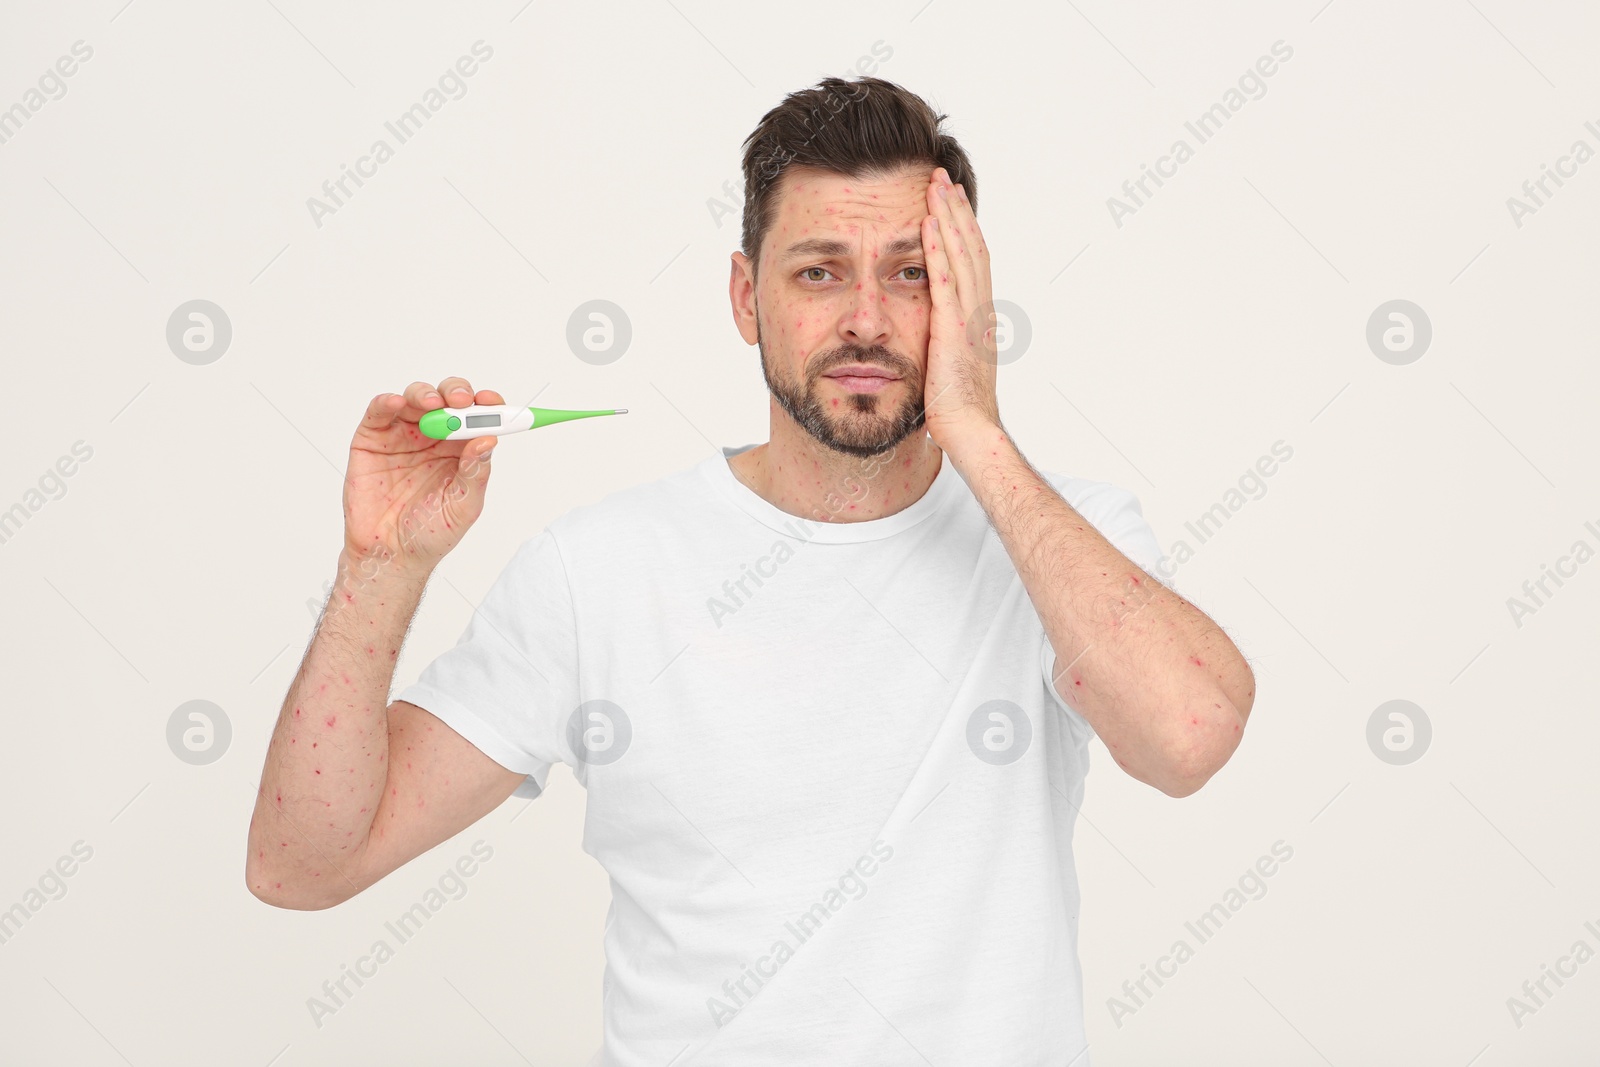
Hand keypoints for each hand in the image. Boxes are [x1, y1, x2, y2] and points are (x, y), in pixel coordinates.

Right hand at [342, 377, 501, 577]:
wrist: (390, 555)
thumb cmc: (429, 533)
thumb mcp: (463, 506)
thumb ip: (475, 473)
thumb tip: (489, 440)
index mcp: (460, 451)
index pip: (477, 418)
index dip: (487, 406)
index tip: (493, 403)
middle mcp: (433, 438)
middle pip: (447, 401)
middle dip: (456, 393)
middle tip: (461, 401)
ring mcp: (402, 436)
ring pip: (414, 399)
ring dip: (425, 394)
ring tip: (433, 405)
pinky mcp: (372, 440)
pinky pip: (378, 413)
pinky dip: (387, 402)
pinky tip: (398, 403)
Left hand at [921, 166, 1001, 451]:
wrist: (971, 432)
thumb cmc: (958, 412)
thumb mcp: (950, 368)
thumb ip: (946, 345)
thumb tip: (936, 339)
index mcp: (978, 319)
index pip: (972, 263)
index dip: (962, 230)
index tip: (948, 203)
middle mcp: (979, 311)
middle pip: (971, 248)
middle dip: (955, 210)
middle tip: (940, 178)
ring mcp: (969, 318)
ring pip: (961, 254)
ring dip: (947, 217)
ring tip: (934, 185)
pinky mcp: (953, 328)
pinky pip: (945, 280)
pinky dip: (938, 248)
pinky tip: (928, 224)